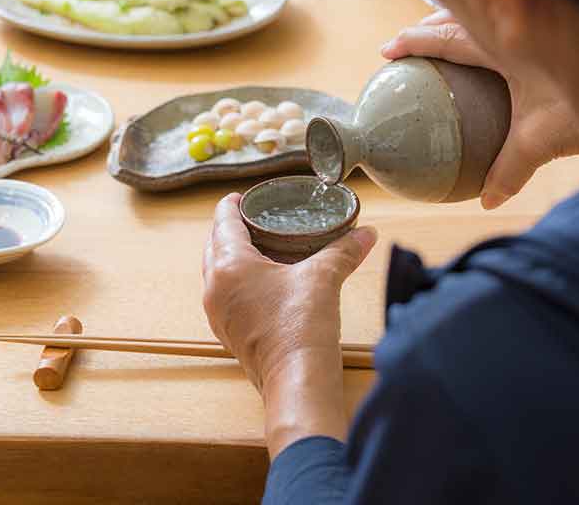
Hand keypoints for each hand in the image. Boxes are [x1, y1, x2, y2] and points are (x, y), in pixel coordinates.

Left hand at [202, 194, 377, 456]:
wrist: (296, 382)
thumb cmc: (302, 328)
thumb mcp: (324, 278)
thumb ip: (343, 251)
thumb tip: (366, 234)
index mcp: (229, 267)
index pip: (223, 223)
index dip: (230, 205)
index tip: (240, 197)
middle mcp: (215, 288)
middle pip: (213, 246)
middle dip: (227, 229)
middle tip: (249, 218)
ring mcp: (218, 314)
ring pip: (214, 272)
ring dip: (227, 255)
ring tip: (252, 246)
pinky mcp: (228, 333)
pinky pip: (222, 296)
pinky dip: (233, 281)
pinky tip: (256, 283)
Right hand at [382, 10, 578, 208]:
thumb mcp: (541, 140)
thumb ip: (509, 170)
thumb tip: (486, 202)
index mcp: (501, 45)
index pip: (446, 37)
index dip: (413, 41)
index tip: (386, 51)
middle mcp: (513, 26)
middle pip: (459, 14)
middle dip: (427, 25)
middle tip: (406, 44)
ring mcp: (531, 22)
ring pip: (483, 13)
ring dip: (456, 24)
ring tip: (440, 42)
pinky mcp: (548, 28)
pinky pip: (503, 23)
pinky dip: (485, 32)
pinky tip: (491, 53)